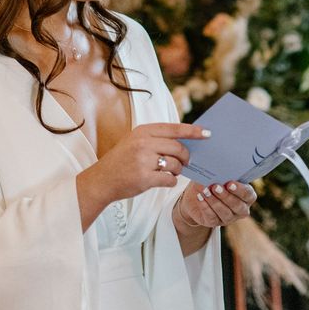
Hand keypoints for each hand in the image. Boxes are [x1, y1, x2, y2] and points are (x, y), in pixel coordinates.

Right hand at [77, 122, 208, 205]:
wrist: (102, 180)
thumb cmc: (122, 161)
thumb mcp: (136, 141)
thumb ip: (157, 139)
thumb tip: (186, 141)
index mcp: (143, 131)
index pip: (174, 128)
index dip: (193, 131)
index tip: (207, 133)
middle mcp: (143, 143)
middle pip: (178, 147)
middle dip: (185, 156)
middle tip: (186, 162)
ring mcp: (143, 160)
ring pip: (175, 164)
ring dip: (178, 170)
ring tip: (171, 172)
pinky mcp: (144, 178)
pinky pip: (169, 179)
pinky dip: (171, 181)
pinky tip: (165, 180)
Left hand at [175, 180, 256, 228]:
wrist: (197, 194)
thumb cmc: (213, 180)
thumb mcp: (218, 175)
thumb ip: (222, 172)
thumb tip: (217, 167)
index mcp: (247, 196)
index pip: (248, 194)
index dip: (240, 190)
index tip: (230, 183)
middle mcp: (241, 209)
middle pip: (237, 206)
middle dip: (225, 196)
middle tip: (215, 186)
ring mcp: (229, 218)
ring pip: (224, 213)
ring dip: (214, 201)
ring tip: (205, 191)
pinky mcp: (215, 223)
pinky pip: (212, 217)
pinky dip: (205, 206)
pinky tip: (200, 197)